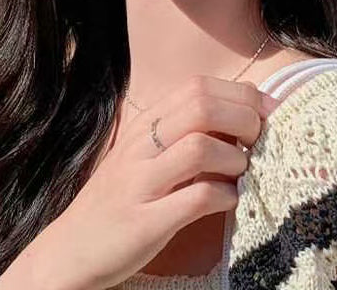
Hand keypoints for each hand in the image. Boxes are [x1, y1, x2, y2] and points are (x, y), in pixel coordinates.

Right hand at [33, 75, 279, 289]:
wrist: (69, 250)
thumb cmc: (120, 199)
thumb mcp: (147, 155)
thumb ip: (184, 133)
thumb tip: (242, 117)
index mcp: (145, 124)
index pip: (197, 86)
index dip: (240, 93)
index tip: (266, 110)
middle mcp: (140, 146)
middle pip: (202, 107)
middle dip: (243, 117)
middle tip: (259, 139)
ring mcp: (140, 182)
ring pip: (200, 148)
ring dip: (235, 158)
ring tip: (242, 172)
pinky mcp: (145, 222)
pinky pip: (195, 198)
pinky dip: (224, 196)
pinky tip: (230, 200)